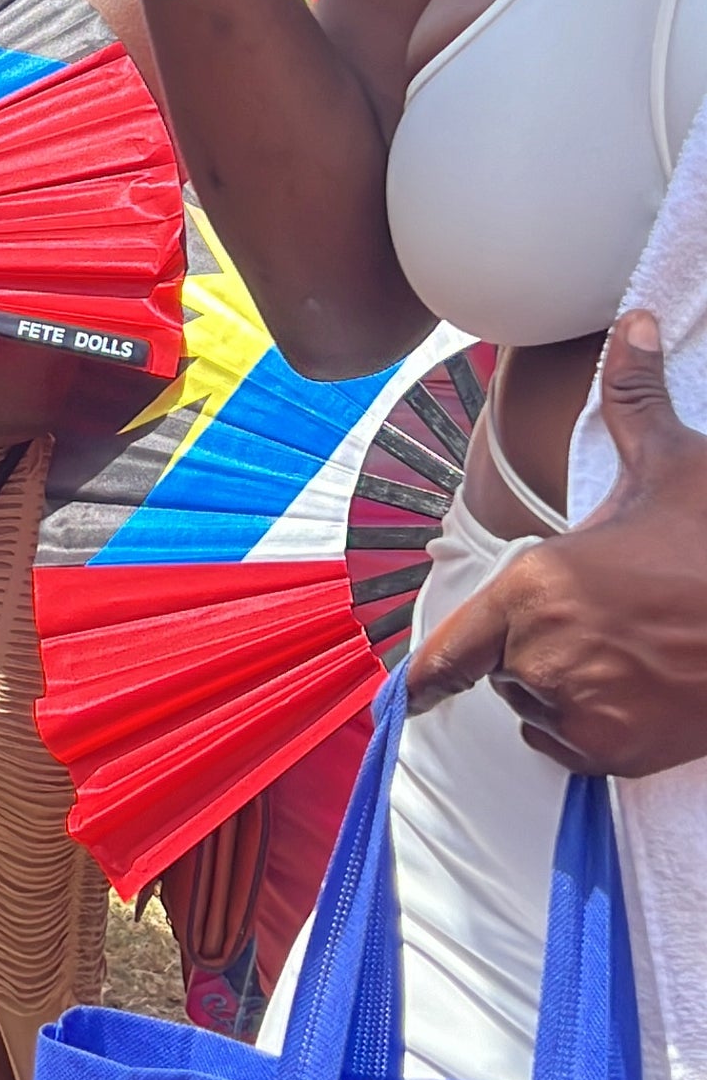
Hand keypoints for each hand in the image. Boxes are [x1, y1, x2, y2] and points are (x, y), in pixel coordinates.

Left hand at [407, 312, 706, 774]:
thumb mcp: (674, 465)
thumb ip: (632, 399)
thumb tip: (633, 324)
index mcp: (536, 589)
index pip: (450, 651)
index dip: (426, 675)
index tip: (405, 698)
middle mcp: (542, 658)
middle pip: (502, 667)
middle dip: (532, 646)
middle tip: (598, 617)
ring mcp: (579, 713)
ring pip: (535, 707)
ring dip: (557, 688)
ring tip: (620, 649)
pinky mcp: (616, 755)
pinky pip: (569, 748)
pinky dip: (583, 729)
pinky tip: (625, 692)